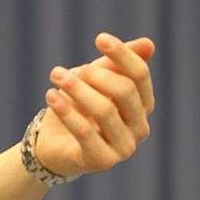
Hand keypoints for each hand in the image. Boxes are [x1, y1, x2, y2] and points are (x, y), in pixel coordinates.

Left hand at [35, 34, 154, 175]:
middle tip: (65, 71)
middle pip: (125, 91)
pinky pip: (85, 132)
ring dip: (77, 89)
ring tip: (56, 77)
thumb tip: (148, 44)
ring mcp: (124, 148)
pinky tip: (51, 95)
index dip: (123, 55)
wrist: (53, 144)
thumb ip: (116, 64)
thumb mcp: (94, 81)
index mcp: (143, 106)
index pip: (140, 76)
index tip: (100, 39)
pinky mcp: (102, 161)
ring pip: (105, 110)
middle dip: (95, 74)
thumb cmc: (78, 108)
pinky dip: (66, 110)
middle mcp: (140, 129)